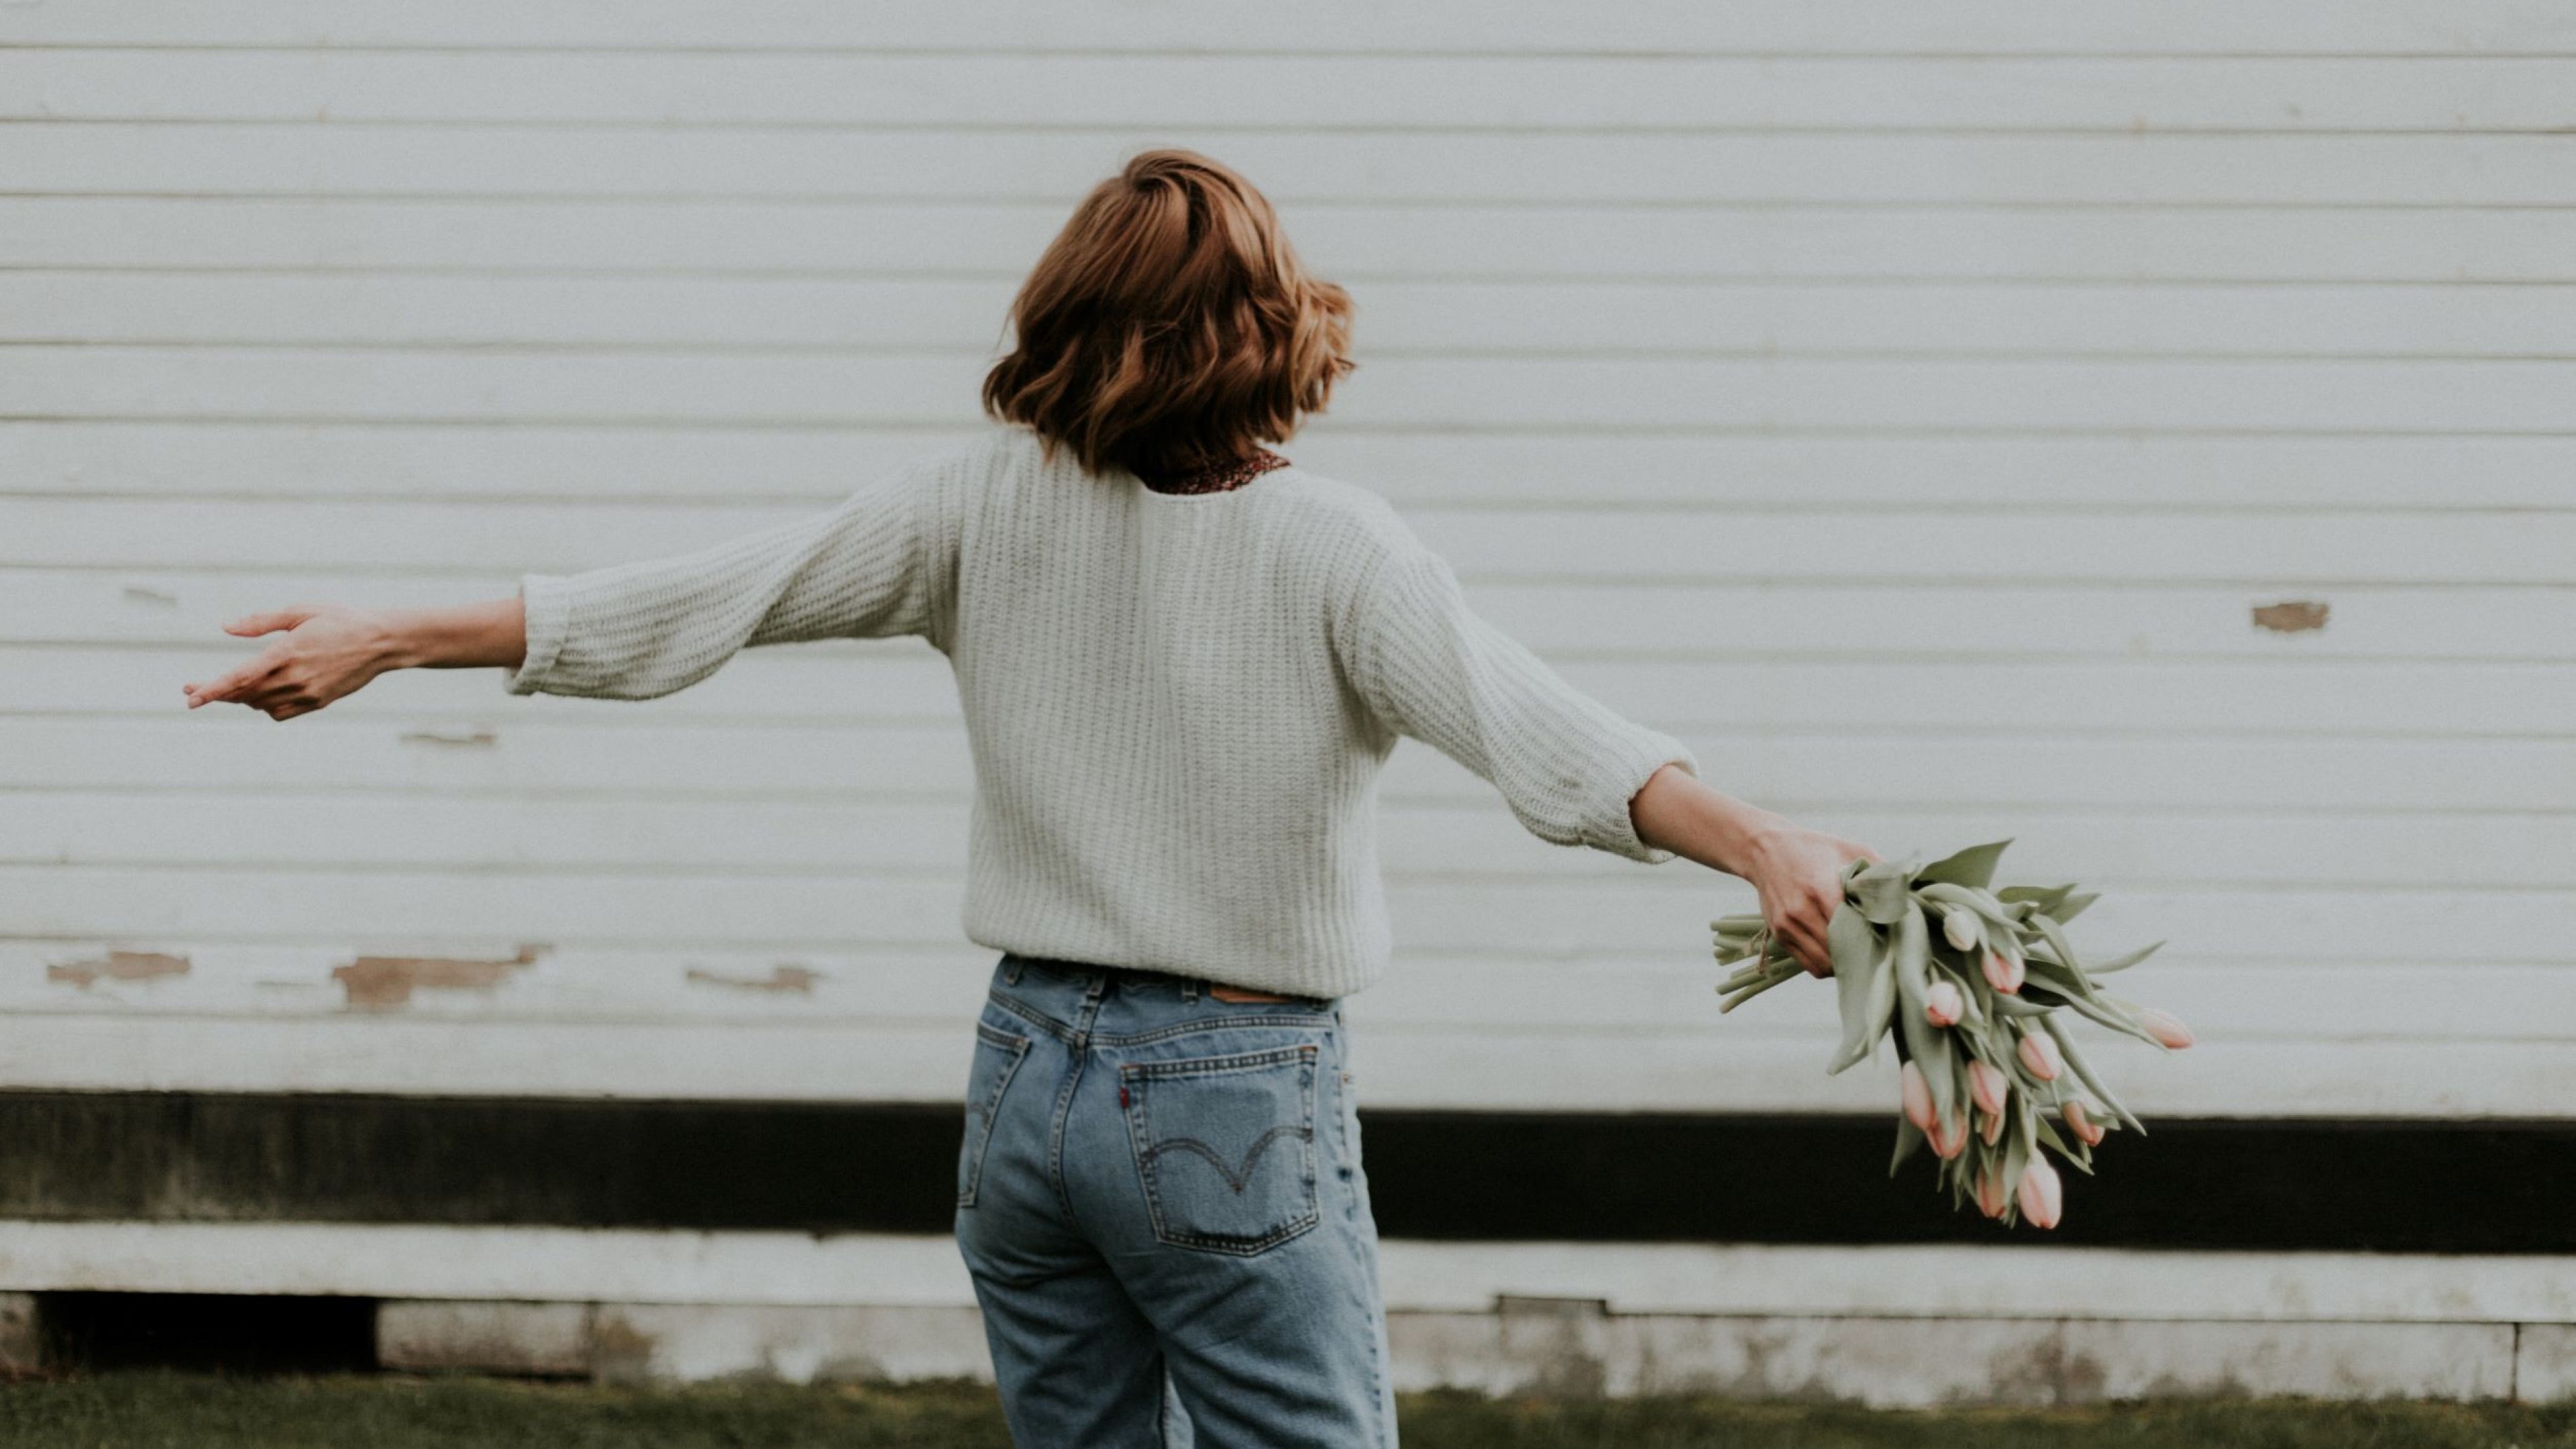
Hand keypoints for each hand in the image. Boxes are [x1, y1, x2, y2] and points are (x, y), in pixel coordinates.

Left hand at [182, 604, 399, 719]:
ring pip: (260, 705)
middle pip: (244, 694)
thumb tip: (226, 627)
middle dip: (216, 693)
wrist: (381, 643)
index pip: (240, 677)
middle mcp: (296, 677)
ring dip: (240, 698)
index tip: (190, 697)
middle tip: (193, 689)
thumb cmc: (340, 620)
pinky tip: (261, 694)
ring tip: (231, 688)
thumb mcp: (300, 612)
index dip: (212, 689)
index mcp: (288, 652)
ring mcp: (308, 693)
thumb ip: (261, 622)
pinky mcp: (317, 702)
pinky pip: (279, 713)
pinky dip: (263, 706)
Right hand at [1741, 823, 1878, 978]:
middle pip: (1839, 952)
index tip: (1888, 939)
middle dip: (1860, 956)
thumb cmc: (1812, 848)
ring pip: (1823, 965)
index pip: (1852, 930)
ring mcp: (1786, 926)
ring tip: (1858, 955)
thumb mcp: (1848, 849)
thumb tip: (1908, 892)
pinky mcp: (1779, 934)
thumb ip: (1878, 870)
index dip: (1873, 939)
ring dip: (1843, 965)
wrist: (1763, 849)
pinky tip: (1838, 954)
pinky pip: (1808, 964)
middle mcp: (1800, 911)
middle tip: (1878, 951)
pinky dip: (1826, 965)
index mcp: (1820, 889)